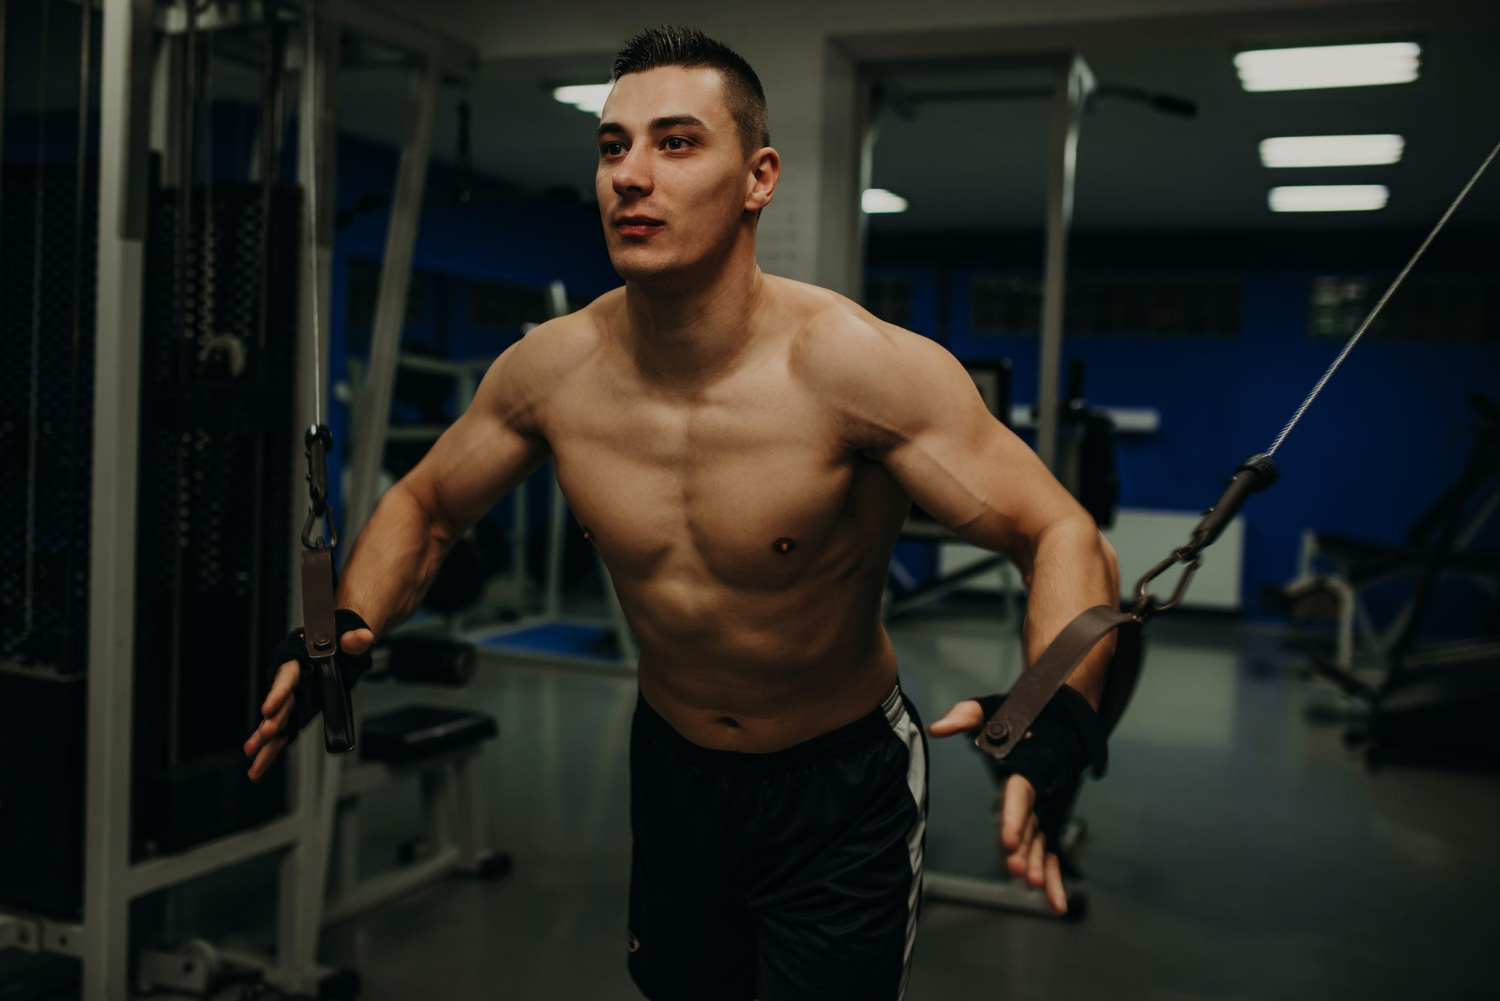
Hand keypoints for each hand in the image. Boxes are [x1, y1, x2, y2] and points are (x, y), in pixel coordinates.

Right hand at [243, 627, 373, 781]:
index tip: (268, 708)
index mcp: (299, 660)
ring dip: (265, 739)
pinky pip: (284, 732)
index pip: (287, 676)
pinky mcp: (299, 710)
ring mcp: (295, 698)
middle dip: (272, 720)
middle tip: (266, 735)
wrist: (340, 641)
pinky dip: (271, 751)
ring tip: (252, 756)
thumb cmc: (341, 638)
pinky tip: (258, 768)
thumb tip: (363, 638)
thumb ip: (354, 640)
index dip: (278, 692)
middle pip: (281, 703)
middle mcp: (292, 681)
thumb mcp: (350, 637)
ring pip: (277, 721)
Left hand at [928, 699, 1068, 915]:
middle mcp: (1039, 794)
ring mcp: (1045, 811)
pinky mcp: (1045, 823)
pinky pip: (1050, 854)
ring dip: (1039, 867)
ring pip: (1042, 844)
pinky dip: (1055, 879)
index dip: (1014, 819)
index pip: (1019, 797)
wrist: (1054, 722)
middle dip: (1025, 851)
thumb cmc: (1016, 719)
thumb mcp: (987, 709)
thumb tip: (938, 728)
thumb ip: (964, 716)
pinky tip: (1056, 906)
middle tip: (1016, 873)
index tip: (1006, 841)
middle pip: (1032, 827)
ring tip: (1033, 888)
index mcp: (1024, 769)